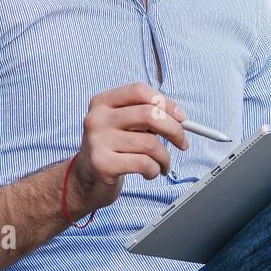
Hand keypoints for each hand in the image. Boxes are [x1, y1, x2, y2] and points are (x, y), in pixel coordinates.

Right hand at [67, 83, 189, 214]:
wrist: (87, 179)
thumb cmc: (113, 149)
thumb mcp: (124, 125)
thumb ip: (146, 116)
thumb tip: (180, 118)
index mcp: (102, 102)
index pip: (139, 91)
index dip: (166, 103)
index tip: (182, 118)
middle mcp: (97, 118)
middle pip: (149, 114)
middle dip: (174, 130)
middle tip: (183, 143)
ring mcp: (97, 141)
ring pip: (150, 143)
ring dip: (165, 157)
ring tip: (163, 164)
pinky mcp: (102, 163)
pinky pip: (143, 163)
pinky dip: (154, 170)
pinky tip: (150, 172)